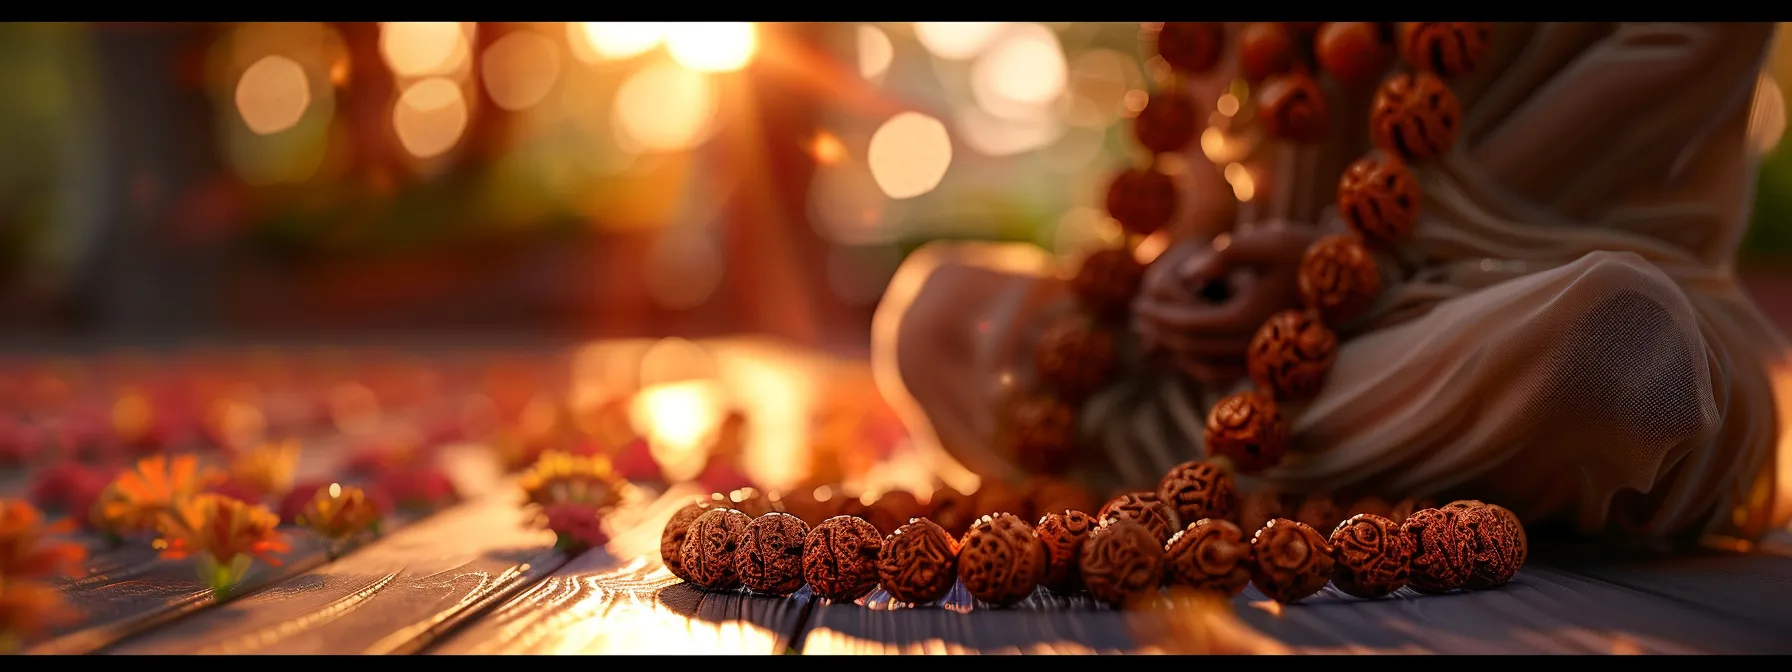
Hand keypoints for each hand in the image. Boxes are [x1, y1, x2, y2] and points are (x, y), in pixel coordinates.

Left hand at [1134, 220, 1322, 384]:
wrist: (1351, 275)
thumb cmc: (1307, 250)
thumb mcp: (1264, 239)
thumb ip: (1222, 254)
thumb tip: (1186, 275)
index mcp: (1248, 318)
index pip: (1190, 325)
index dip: (1162, 316)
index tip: (1140, 302)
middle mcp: (1254, 346)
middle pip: (1193, 347)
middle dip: (1161, 332)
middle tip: (1138, 316)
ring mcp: (1262, 357)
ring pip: (1205, 363)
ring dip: (1174, 349)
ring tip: (1151, 331)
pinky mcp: (1268, 360)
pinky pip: (1223, 370)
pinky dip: (1197, 360)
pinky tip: (1183, 346)